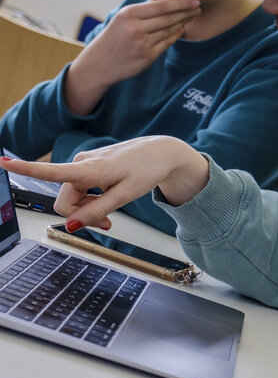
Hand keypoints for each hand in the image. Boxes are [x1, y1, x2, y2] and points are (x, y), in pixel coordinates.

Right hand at [0, 136, 208, 230]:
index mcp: (89, 168)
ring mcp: (85, 163)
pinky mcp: (90, 165)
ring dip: (89, 209)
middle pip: (66, 201)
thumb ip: (99, 210)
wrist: (163, 152)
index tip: (2, 163)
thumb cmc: (147, 169)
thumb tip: (72, 225)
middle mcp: (82, 163)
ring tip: (112, 215)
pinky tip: (110, 200)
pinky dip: (93, 200)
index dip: (25, 169)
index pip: (51, 171)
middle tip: (108, 225)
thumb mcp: (126, 195)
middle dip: (81, 216)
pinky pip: (82, 190)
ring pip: (74, 197)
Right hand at [65, 0, 201, 113]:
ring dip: (183, 22)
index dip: (181, 3)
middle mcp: (136, 28)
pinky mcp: (147, 57)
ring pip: (170, 30)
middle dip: (187, 12)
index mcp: (129, 14)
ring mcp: (142, 44)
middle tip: (199, 8)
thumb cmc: (114, 36)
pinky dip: (176, 35)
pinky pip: (167, 43)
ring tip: (192, 16)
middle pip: (169, 18)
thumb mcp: (123, 17)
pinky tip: (181, 29)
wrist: (100, 62)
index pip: (162, 6)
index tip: (195, 0)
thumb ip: (144, 8)